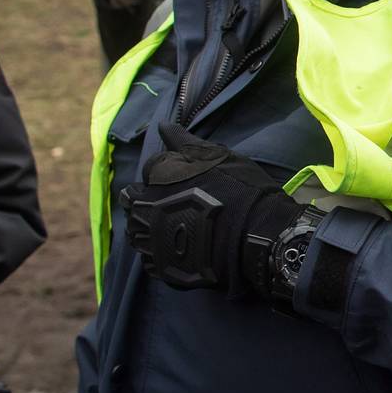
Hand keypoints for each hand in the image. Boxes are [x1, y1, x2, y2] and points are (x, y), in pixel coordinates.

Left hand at [122, 122, 299, 295]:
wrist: (259, 237)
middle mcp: (145, 208)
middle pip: (132, 201)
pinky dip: (160, 251)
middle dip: (148, 199)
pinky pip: (149, 257)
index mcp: (156, 178)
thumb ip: (184, 141)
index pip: (149, 169)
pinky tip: (180, 247)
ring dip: (149, 225)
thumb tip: (163, 126)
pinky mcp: (161, 266)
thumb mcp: (217, 157)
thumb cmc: (241, 191)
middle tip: (176, 203)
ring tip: (175, 227)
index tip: (186, 179)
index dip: (167, 172)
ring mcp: (151, 240)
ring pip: (136, 230)